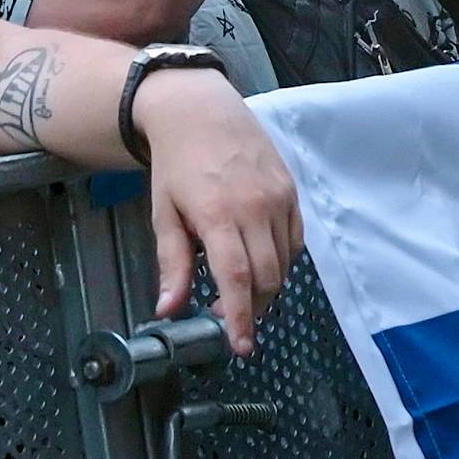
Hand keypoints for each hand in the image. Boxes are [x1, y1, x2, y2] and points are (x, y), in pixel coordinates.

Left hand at [138, 68, 301, 356]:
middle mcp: (254, 207)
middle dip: (253, 308)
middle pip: (267, 276)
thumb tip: (169, 308)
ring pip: (284, 262)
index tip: (239, 345)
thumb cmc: (177, 165)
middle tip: (230, 318)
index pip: (237, 278)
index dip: (240, 317)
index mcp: (217, 214)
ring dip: (267, 286)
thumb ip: (172, 263)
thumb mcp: (163, 214)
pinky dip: (282, 260)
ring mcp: (278, 198)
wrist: (201, 112)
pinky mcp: (291, 192)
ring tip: (243, 291)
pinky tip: (261, 262)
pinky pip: (295, 240)